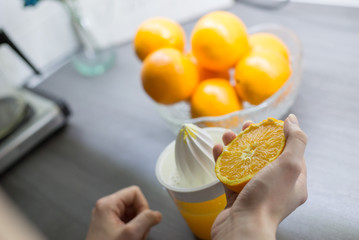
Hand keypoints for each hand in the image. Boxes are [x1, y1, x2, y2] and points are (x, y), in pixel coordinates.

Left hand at [86, 186, 161, 239]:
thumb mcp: (131, 234)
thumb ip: (147, 220)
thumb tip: (156, 214)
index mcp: (108, 204)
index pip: (135, 193)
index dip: (143, 206)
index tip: (143, 221)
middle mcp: (105, 208)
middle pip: (133, 203)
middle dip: (141, 218)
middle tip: (138, 233)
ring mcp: (106, 217)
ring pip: (131, 213)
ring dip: (137, 226)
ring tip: (134, 238)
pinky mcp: (108, 226)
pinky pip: (126, 222)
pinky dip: (131, 231)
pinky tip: (129, 239)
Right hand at [211, 114, 307, 239]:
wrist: (243, 229)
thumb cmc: (268, 199)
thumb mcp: (289, 166)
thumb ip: (295, 141)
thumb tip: (294, 120)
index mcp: (293, 183)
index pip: (289, 154)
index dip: (279, 136)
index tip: (267, 124)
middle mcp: (275, 188)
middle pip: (265, 157)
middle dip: (254, 139)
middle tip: (245, 127)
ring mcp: (255, 193)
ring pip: (245, 164)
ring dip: (236, 147)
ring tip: (227, 135)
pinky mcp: (236, 198)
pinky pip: (229, 176)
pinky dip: (223, 161)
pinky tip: (217, 149)